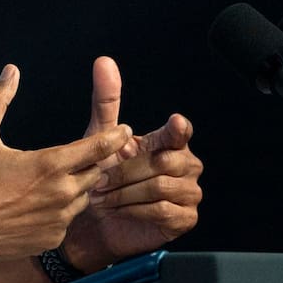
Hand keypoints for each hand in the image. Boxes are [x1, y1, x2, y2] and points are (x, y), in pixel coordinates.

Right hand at [0, 64, 132, 263]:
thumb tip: (11, 70)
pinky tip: (38, 205)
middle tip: (78, 156)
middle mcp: (61, 194)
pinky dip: (60, 211)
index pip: (97, 147)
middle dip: (91, 163)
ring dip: (76, 187)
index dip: (115, 137)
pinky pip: (66, 220)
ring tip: (54, 180)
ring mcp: (58, 220)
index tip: (125, 130)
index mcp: (50, 165)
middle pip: (95, 173)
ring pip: (82, 198)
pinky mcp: (51, 239)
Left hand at [62, 57, 202, 270]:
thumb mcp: (100, 137)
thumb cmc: (101, 176)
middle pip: (162, 162)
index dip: (177, 129)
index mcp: (168, 143)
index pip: (179, 132)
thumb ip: (106, 100)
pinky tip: (119, 210)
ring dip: (126, 192)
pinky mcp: (184, 219)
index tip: (175, 124)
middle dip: (125, 172)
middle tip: (99, 181)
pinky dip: (135, 210)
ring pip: (161, 187)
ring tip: (104, 196)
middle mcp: (185, 165)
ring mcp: (188, 192)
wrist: (94, 221)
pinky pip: (163, 210)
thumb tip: (103, 61)